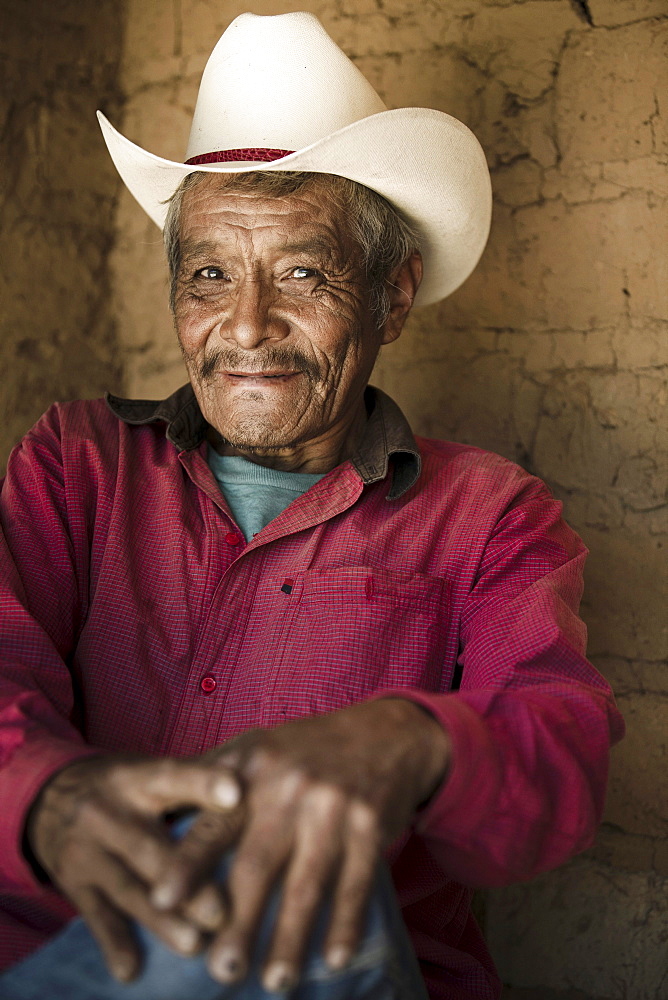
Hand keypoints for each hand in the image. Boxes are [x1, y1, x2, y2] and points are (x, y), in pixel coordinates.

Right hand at [26, 753, 241, 980]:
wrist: (48, 797)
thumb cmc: (125, 787)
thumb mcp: (150, 773)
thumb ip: (196, 782)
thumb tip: (257, 785)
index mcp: (137, 779)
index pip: (173, 776)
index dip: (204, 784)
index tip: (236, 794)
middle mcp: (108, 813)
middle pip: (149, 846)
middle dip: (186, 880)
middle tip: (222, 910)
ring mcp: (87, 852)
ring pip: (128, 889)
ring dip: (161, 920)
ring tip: (194, 944)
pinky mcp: (74, 885)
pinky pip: (96, 917)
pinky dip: (114, 944)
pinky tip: (131, 970)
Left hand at [152, 698, 449, 992]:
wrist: (386, 733)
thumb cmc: (306, 750)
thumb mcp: (257, 748)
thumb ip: (211, 780)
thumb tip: (161, 819)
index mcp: (252, 770)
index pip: (213, 823)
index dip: (186, 863)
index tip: (160, 900)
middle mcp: (290, 787)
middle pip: (257, 865)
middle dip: (238, 922)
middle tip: (221, 971)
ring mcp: (333, 806)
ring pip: (307, 884)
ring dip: (290, 938)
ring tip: (274, 982)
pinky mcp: (371, 823)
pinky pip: (357, 883)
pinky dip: (346, 923)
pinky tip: (335, 959)